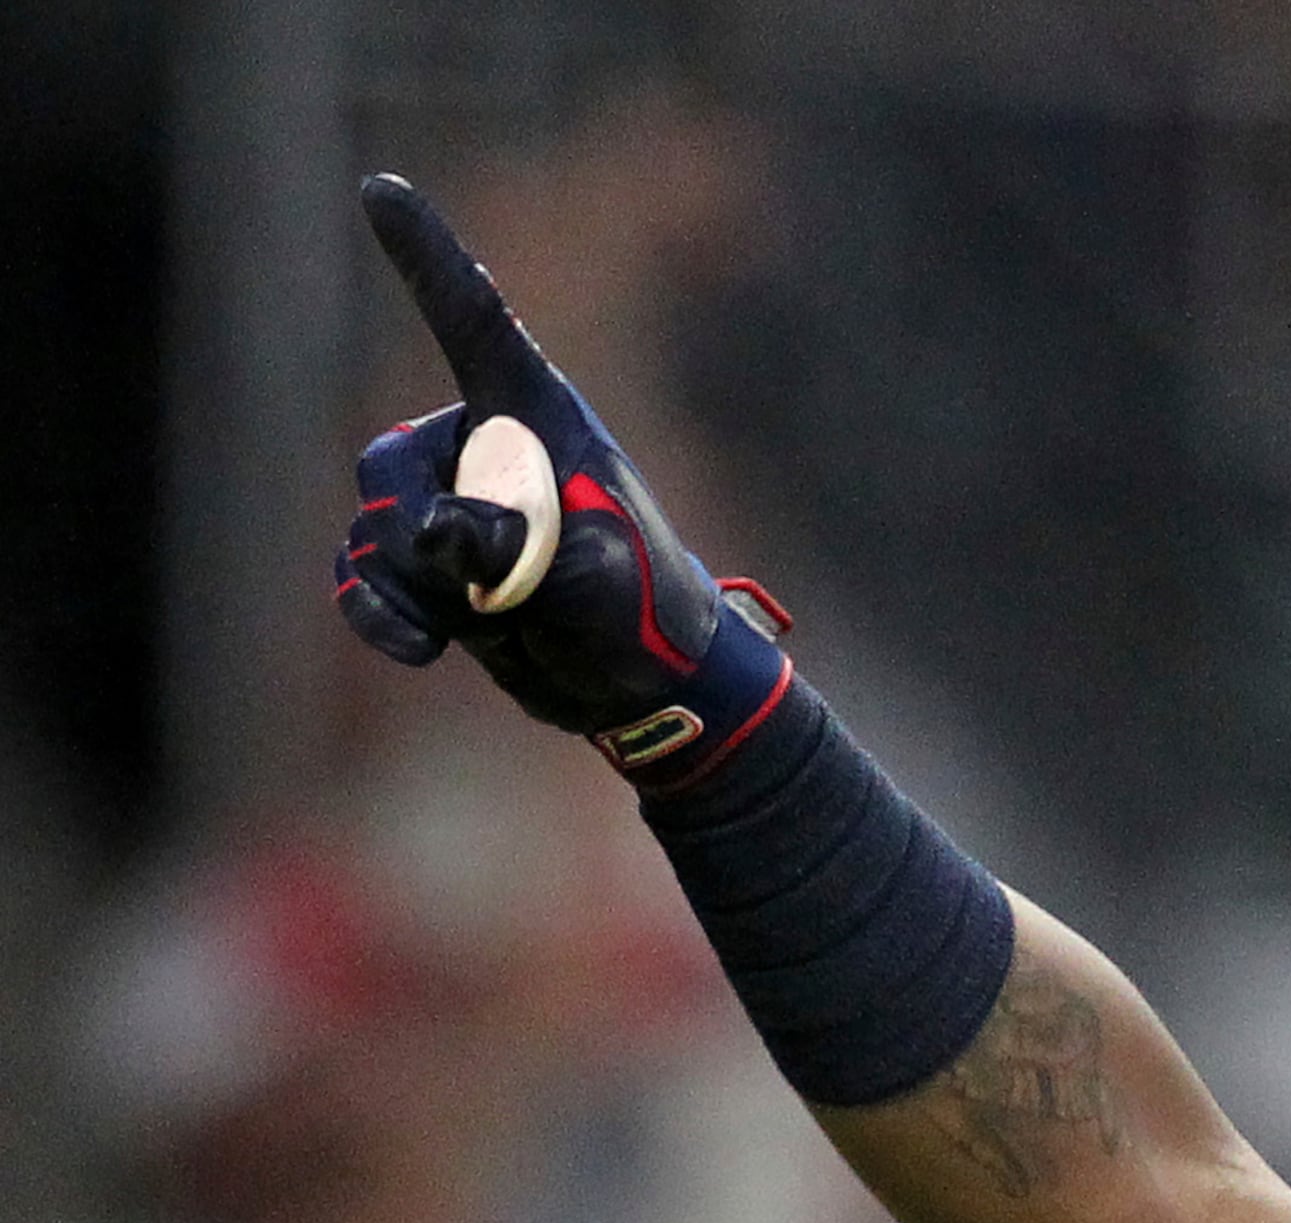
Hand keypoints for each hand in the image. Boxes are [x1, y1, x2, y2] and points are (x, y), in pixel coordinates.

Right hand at [337, 173, 786, 782]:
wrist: (645, 686)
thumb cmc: (648, 612)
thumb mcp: (603, 577)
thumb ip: (525, 548)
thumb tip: (441, 536)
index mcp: (533, 418)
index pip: (471, 322)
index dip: (426, 256)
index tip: (381, 189)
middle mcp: (478, 446)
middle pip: (391, 466)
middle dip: (426, 538)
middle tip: (505, 585)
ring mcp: (446, 504)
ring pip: (376, 530)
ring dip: (423, 590)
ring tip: (502, 620)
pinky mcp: (428, 566)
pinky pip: (363, 575)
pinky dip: (381, 612)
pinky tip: (419, 648)